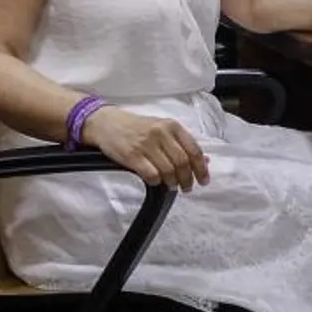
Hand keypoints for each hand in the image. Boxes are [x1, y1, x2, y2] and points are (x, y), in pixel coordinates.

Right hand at [83, 107, 209, 191]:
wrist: (107, 123)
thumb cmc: (137, 128)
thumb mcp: (162, 129)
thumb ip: (181, 144)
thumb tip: (204, 161)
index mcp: (172, 126)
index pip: (194, 150)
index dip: (201, 168)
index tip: (203, 180)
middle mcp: (161, 133)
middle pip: (182, 162)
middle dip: (187, 179)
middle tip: (187, 188)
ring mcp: (146, 144)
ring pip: (168, 170)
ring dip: (172, 182)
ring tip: (172, 185)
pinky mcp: (132, 155)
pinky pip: (151, 174)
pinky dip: (156, 182)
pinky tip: (156, 182)